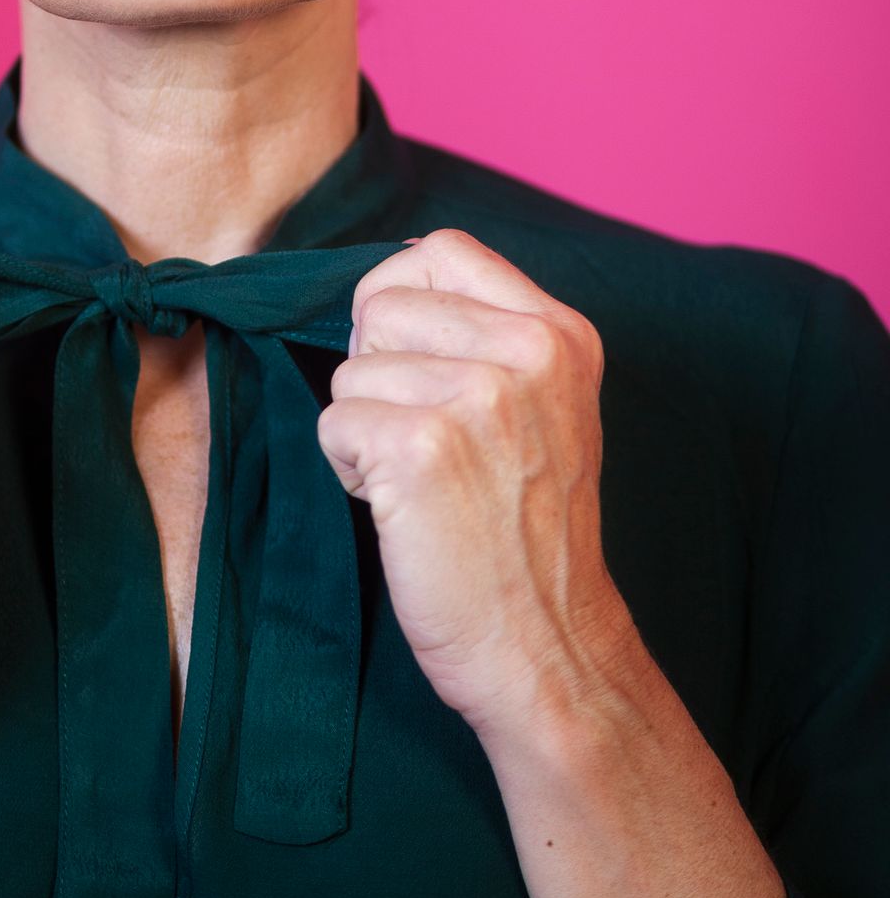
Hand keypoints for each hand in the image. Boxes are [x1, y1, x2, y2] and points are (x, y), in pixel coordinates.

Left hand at [317, 227, 630, 738]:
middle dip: (377, 375)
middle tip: (429, 446)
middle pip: (380, 305)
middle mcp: (529, 351)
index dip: (399, 299)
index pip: (440, 251)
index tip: (415, 363)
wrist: (548, 646)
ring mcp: (479, 396)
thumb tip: (383, 284)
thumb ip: (485, 336)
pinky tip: (406, 512)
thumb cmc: (525, 532)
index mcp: (561, 332)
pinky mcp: (423, 447)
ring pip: (350, 370)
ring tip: (424, 484)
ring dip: (365, 429)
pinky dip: (352, 472)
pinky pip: (334, 424)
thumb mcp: (543, 407)